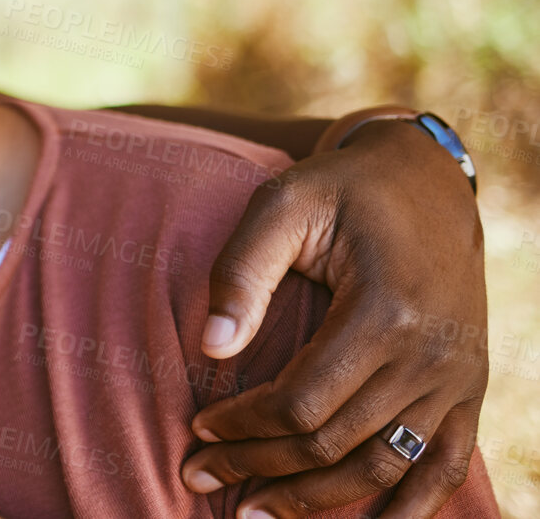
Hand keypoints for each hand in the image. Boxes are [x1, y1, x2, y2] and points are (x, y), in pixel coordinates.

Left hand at [182, 119, 487, 517]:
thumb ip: (242, 272)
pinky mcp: (468, 387)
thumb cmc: (341, 189)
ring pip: (384, 468)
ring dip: (317, 502)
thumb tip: (210, 349)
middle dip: (261, 468)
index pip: (304, 401)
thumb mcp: (283, 203)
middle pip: (336, 443)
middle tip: (200, 476)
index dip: (244, 425)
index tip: (197, 427)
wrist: (425, 179)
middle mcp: (431, 356)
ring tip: (255, 514)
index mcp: (386, 311)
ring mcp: (457, 378)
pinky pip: (443, 467)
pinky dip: (407, 509)